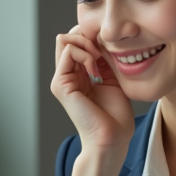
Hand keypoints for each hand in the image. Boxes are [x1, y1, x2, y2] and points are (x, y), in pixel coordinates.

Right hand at [50, 26, 134, 175]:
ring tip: (98, 57)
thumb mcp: (112, 80)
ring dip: (85, 42)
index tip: (108, 48)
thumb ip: (105, 61)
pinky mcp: (61, 85)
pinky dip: (83, 52)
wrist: (111, 139)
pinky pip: (67, 52)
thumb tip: (102, 40)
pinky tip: (95, 65)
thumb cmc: (115, 117)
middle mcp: (65, 77)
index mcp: (77, 76)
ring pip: (63, 40)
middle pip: (67, 37)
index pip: (75, 41)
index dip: (91, 37)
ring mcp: (61, 81)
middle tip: (102, 50)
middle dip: (86, 35)